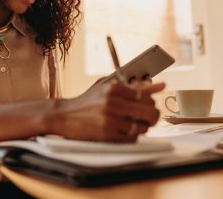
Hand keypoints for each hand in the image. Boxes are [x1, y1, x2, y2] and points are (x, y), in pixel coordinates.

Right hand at [49, 81, 164, 141]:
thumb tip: (160, 84)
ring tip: (131, 124)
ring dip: (141, 128)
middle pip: (150, 111)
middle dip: (152, 117)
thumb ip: (133, 85)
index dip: (150, 102)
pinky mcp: (107, 133)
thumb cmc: (87, 101)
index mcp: (114, 87)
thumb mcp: (106, 87)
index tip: (148, 105)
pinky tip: (123, 131)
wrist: (63, 115)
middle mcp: (113, 102)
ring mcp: (110, 119)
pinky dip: (131, 136)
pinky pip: (132, 138)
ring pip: (143, 126)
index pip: (146, 95)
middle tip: (147, 118)